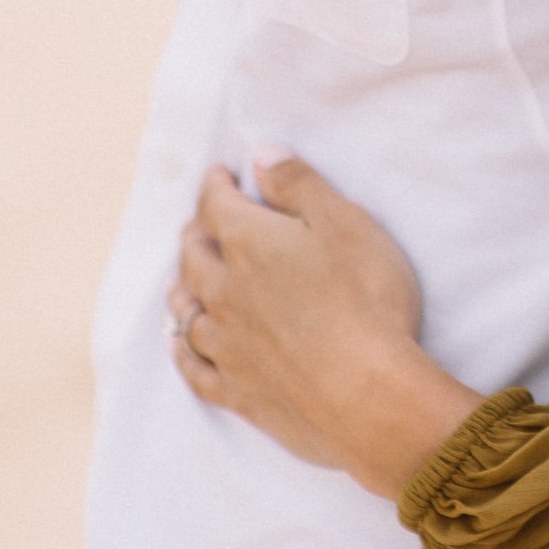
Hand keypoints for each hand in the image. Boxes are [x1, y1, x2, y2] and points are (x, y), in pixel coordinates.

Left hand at [169, 154, 482, 497]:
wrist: (368, 396)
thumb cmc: (367, 301)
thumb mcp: (346, 224)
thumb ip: (299, 185)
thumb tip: (261, 152)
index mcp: (250, 244)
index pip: (218, 204)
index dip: (217, 184)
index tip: (221, 173)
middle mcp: (225, 291)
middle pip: (194, 255)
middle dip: (196, 231)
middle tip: (201, 222)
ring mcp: (226, 344)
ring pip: (187, 308)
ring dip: (182, 287)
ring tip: (181, 277)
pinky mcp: (236, 390)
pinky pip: (194, 367)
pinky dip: (183, 350)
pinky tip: (180, 345)